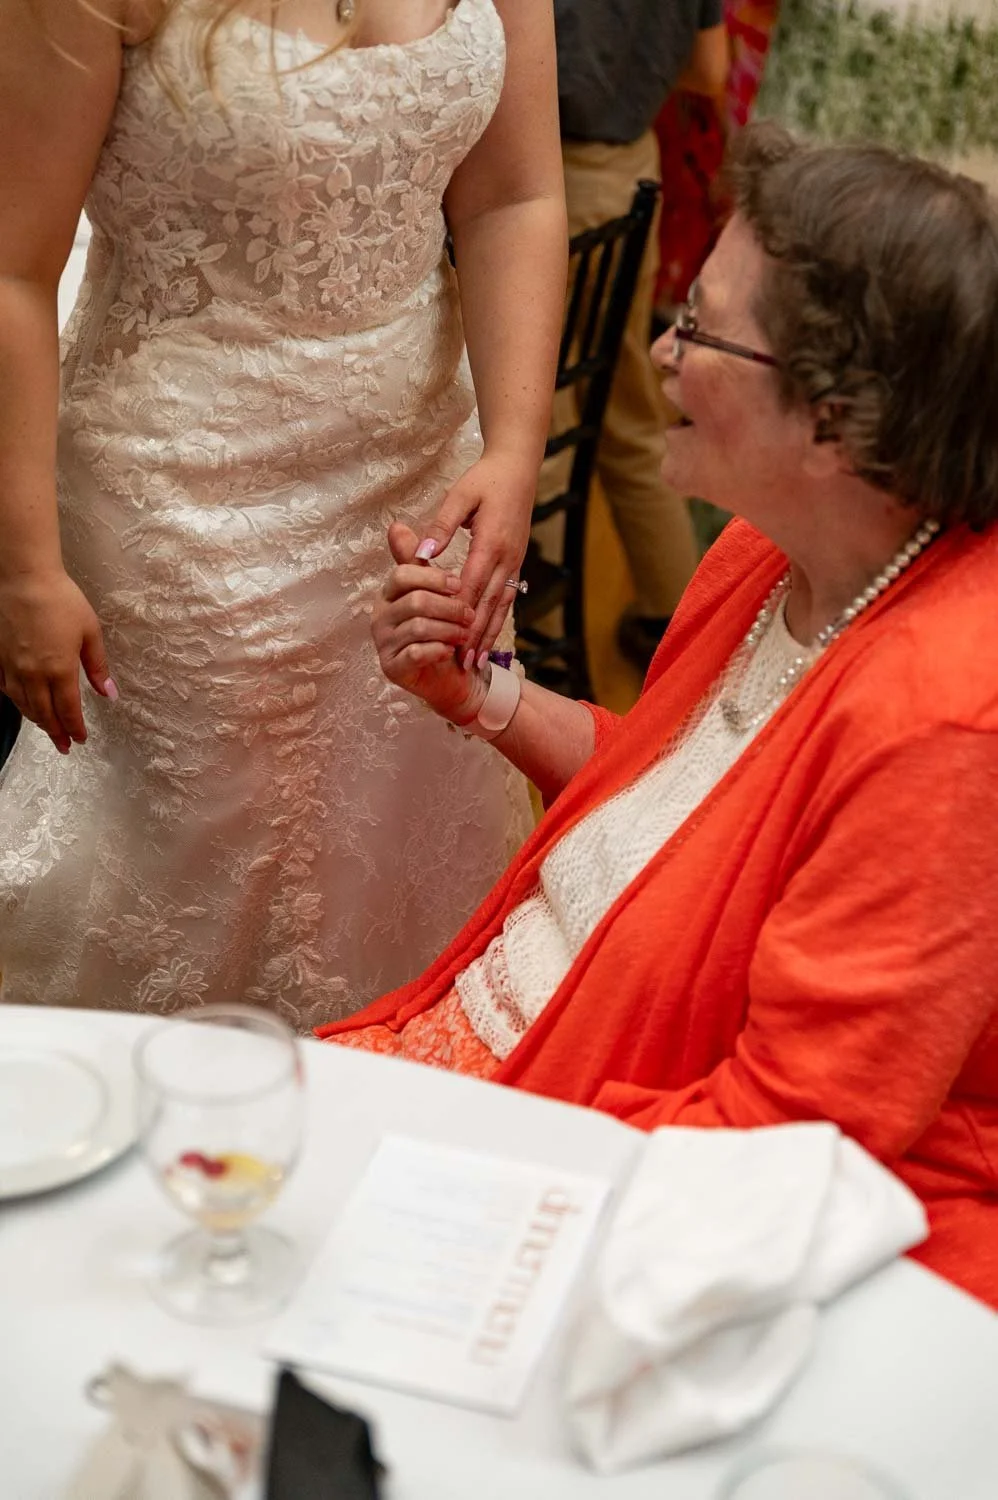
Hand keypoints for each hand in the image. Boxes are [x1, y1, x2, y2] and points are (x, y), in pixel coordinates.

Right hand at [0, 568, 115, 753]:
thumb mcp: (90, 633)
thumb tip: (109, 694)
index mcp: (59, 670)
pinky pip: (6, 688)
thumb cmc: (61, 600)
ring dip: (36, 720)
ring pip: (23, 705)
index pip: (68, 711)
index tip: (80, 740)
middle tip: (64, 746)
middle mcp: (33, 674)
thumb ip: (98, 667)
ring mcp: (12, 667)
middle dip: (56, 733)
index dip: (74, 728)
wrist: (24, 578)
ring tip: (47, 728)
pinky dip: (17, 701)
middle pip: (44, 714)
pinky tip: (23, 703)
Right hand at [372, 524, 489, 724]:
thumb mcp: (436, 593)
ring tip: (465, 632)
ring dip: (448, 629)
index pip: (402, 575)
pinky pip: (416, 653)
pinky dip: (438, 650)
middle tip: (469, 614)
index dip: (433, 578)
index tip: (458, 584)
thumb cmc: (445, 630)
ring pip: (418, 627)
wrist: (454, 675)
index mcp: (389, 594)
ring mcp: (384, 644)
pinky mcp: (392, 668)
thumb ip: (419, 565)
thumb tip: (396, 526)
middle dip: (449, 607)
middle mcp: (380, 617)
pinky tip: (450, 650)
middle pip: (414, 601)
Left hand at [411, 449, 535, 664]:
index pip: (472, 586)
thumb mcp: (459, 495)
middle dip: (476, 637)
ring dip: (489, 635)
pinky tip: (489, 637)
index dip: (459, 616)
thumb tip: (423, 552)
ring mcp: (514, 561)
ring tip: (476, 662)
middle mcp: (506, 557)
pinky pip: (508, 597)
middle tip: (463, 665)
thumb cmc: (485, 479)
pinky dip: (498, 619)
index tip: (447, 639)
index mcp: (490, 542)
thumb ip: (441, 525)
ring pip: (501, 605)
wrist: (518, 467)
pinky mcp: (516, 562)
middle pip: (489, 604)